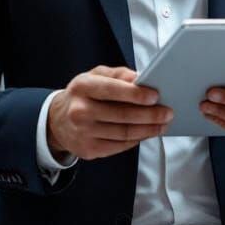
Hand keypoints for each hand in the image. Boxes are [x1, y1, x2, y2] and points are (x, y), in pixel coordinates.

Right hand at [47, 65, 171, 160]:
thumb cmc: (82, 95)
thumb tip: (141, 78)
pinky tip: (146, 133)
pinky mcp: (88, 150)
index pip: (112, 90)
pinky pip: (119, 146)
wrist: (57, 121)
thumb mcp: (94, 76)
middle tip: (167, 113)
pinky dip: (136, 140)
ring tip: (162, 124)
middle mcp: (80, 111)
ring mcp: (83, 133)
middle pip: (122, 115)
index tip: (155, 96)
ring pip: (124, 133)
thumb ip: (118, 74)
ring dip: (147, 130)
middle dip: (149, 115)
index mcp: (82, 87)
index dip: (136, 94)